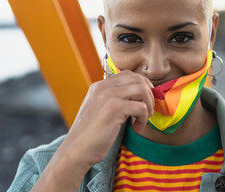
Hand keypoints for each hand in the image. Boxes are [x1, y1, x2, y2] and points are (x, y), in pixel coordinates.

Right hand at [31, 71, 153, 191]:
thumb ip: (113, 99)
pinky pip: (141, 107)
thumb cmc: (91, 134)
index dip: (142, 84)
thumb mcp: (99, 109)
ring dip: (148, 105)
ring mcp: (108, 96)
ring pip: (142, 90)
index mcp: (99, 86)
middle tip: (147, 111)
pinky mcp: (114, 108)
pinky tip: (136, 128)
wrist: (76, 150)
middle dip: (149, 95)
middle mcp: (103, 86)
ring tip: (143, 119)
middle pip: (138, 79)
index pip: (128, 74)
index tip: (145, 100)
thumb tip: (138, 96)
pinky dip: (144, 119)